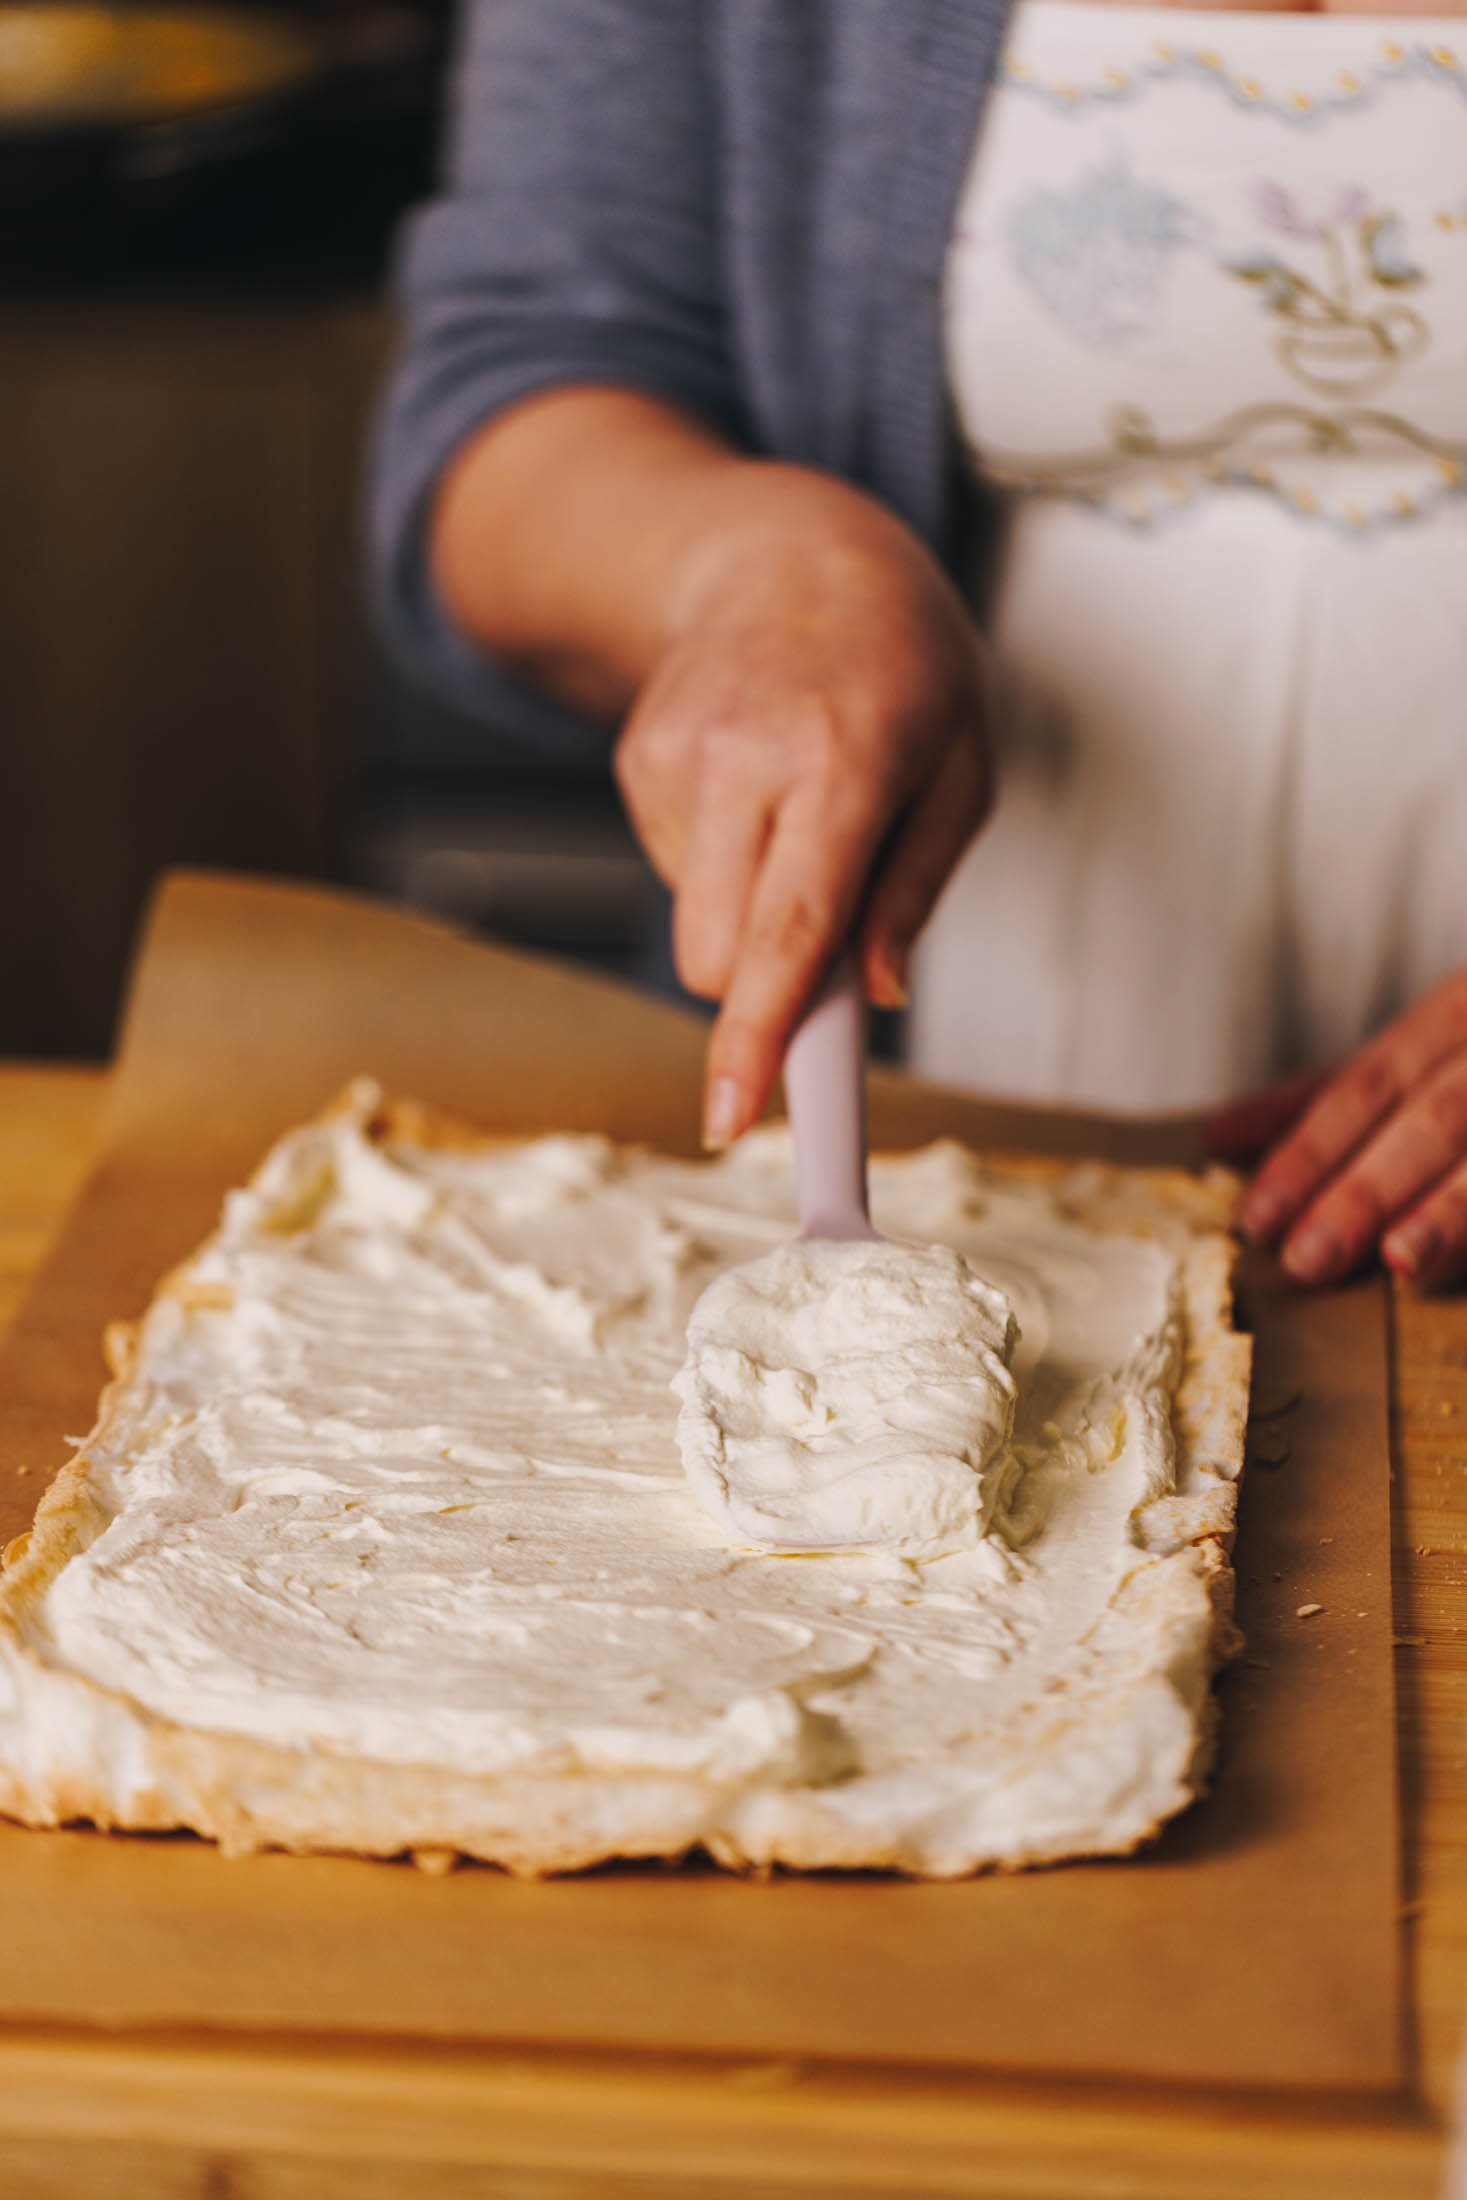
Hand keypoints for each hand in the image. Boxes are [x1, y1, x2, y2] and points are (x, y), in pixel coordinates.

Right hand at [613, 465, 990, 1147]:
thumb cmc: (899, 659)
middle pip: (720, 958)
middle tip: (830, 928)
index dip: (760, 1035)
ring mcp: (674, 758)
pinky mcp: (636, 762)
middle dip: (769, 981)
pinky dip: (722, 863)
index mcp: (843, 762)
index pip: (789, 929)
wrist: (787, 546)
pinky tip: (754, 787)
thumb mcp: (962, 765)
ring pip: (697, 927)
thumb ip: (916, 887)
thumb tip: (870, 992)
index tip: (732, 1114)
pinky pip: (678, 875)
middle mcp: (744, 758)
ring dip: (750, 909)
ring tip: (800, 811)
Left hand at [1207, 968, 1466, 1288]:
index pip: (1370, 1081)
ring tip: (1403, 1264)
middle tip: (1309, 1259)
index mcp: (1458, 1011)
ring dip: (1456, 1207)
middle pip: (1436, 1115)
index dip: (1311, 1147)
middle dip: (1370, 1186)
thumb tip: (1220, 1134)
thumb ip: (1328, 1093)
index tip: (1257, 1216)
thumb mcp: (1424, 1046)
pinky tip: (1457, 1270)